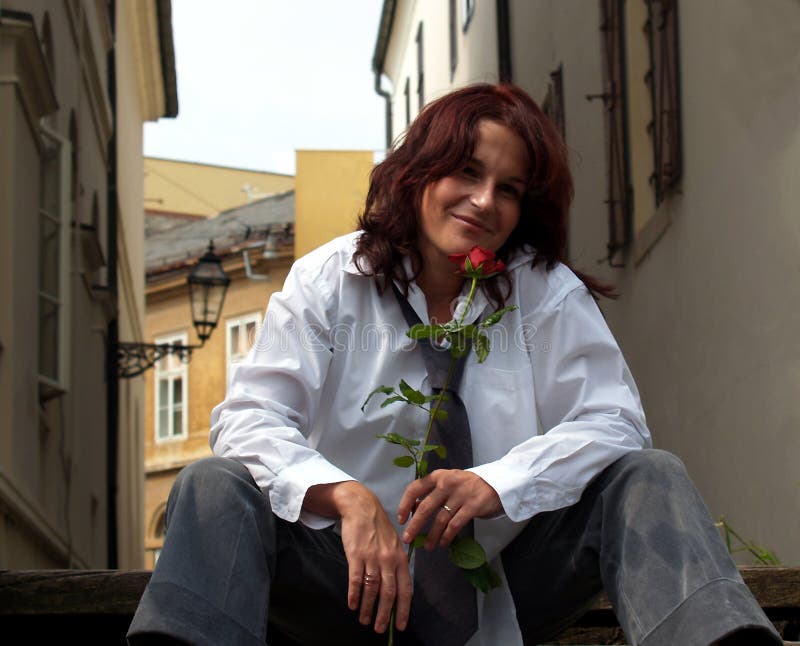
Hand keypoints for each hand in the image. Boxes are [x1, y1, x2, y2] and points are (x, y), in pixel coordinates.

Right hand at [304, 481, 411, 632]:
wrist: (361, 507)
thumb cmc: (378, 527)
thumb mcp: (394, 543)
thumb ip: (396, 564)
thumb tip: (398, 589)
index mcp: (400, 558)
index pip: (405, 589)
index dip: (403, 609)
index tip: (400, 626)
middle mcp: (388, 560)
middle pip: (388, 593)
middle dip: (385, 615)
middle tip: (380, 630)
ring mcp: (372, 557)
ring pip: (372, 589)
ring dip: (368, 607)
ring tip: (364, 620)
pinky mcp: (356, 555)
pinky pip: (355, 579)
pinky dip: (354, 594)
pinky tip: (352, 604)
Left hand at [397, 469, 502, 548]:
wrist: (498, 483)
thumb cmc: (468, 486)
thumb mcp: (449, 483)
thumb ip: (433, 493)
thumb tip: (413, 509)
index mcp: (438, 476)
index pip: (415, 488)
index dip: (405, 504)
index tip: (401, 519)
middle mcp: (447, 483)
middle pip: (425, 507)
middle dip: (415, 526)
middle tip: (407, 539)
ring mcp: (461, 494)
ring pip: (440, 519)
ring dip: (432, 535)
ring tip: (428, 547)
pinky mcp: (473, 505)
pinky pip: (455, 524)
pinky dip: (447, 536)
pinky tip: (443, 543)